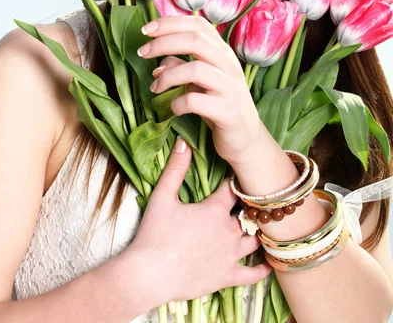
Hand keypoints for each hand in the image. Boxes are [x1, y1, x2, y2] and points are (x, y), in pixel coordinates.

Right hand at [127, 138, 271, 304]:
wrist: (150, 275)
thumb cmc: (154, 234)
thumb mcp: (162, 196)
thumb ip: (175, 168)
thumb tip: (183, 141)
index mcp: (215, 209)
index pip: (233, 188)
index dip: (234, 181)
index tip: (236, 177)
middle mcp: (228, 231)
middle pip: (248, 213)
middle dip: (248, 206)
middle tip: (248, 201)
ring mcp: (231, 256)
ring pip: (255, 240)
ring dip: (257, 232)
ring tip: (259, 226)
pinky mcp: (227, 277)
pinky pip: (253, 274)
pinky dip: (263, 269)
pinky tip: (269, 264)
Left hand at [139, 15, 263, 165]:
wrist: (246, 140)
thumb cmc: (219, 106)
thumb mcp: (199, 84)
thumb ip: (181, 68)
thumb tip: (157, 65)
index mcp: (222, 53)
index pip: (198, 24)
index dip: (170, 23)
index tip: (146, 30)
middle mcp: (229, 65)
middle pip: (196, 40)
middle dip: (163, 42)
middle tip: (142, 52)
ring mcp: (230, 88)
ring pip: (196, 69)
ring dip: (168, 76)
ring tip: (155, 87)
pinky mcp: (228, 112)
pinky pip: (196, 101)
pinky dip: (178, 103)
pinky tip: (174, 109)